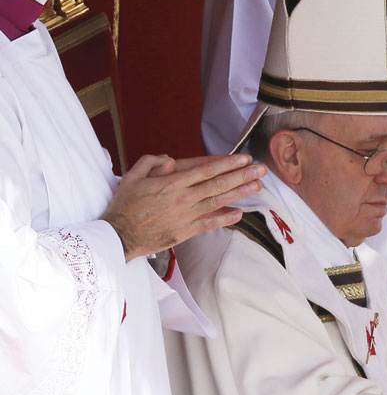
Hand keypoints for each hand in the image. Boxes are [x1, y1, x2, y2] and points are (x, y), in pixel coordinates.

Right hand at [102, 154, 265, 260]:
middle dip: (242, 176)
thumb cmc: (125, 206)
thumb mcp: (132, 177)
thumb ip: (151, 163)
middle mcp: (182, 199)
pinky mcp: (185, 232)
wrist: (119, 236)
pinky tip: (240, 212)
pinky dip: (226, 218)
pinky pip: (210, 224)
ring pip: (218, 202)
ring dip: (240, 193)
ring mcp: (186, 216)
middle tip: (260, 169)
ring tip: (258, 186)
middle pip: (218, 185)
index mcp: (171, 183)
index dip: (227, 164)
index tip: (244, 159)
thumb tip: (170, 159)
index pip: (206, 171)